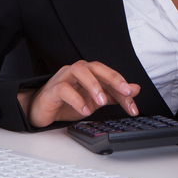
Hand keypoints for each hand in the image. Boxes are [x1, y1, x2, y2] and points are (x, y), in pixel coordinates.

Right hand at [18, 60, 141, 127]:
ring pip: (79, 71)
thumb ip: (113, 95)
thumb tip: (135, 89)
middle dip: (112, 77)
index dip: (123, 87)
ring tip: (102, 102)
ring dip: (93, 85)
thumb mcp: (94, 100)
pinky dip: (76, 99)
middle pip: (96, 67)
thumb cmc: (68, 102)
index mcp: (89, 72)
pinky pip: (64, 89)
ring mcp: (64, 77)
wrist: (42, 110)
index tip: (133, 101)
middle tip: (125, 91)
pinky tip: (84, 110)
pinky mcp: (53, 89)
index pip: (109, 75)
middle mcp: (77, 71)